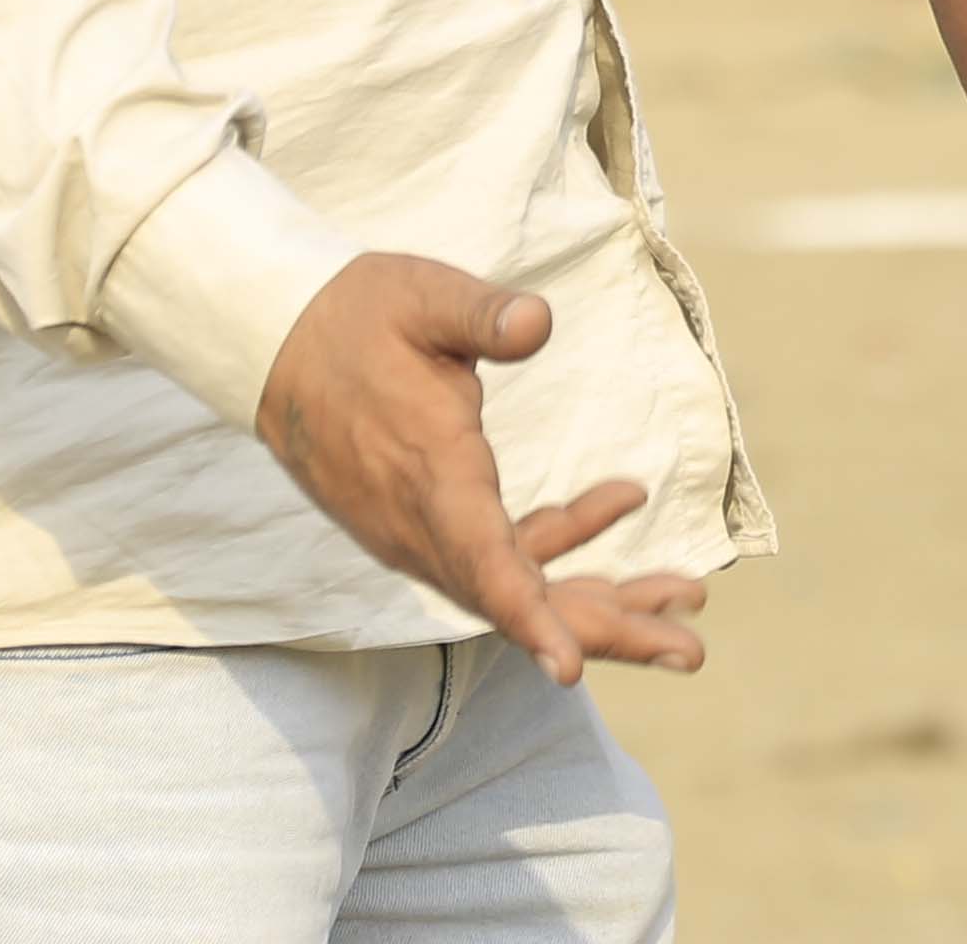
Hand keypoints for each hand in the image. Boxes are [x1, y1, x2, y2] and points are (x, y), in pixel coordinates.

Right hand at [254, 254, 712, 685]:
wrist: (277, 343)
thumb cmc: (354, 316)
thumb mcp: (421, 297)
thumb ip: (481, 314)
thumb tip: (536, 320)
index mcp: (431, 474)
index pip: (483, 564)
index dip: (529, 617)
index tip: (569, 669)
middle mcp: (424, 523)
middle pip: (519, 599)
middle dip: (606, 629)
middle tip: (689, 652)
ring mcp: (422, 530)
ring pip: (518, 583)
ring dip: (600, 595)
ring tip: (684, 599)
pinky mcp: (426, 521)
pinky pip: (502, 551)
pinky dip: (563, 538)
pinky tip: (620, 499)